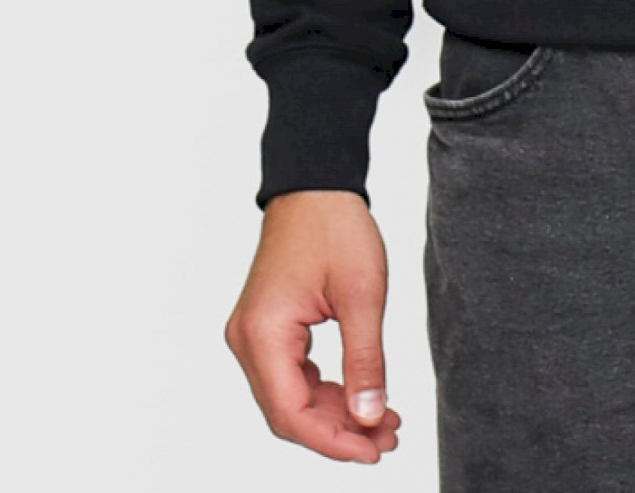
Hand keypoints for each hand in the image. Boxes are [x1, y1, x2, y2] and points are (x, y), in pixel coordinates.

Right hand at [225, 189, 401, 464]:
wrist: (315, 183)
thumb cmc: (335, 227)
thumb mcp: (362, 295)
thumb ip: (365, 361)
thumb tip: (369, 418)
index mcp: (263, 332)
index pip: (290, 414)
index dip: (333, 442)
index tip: (374, 450)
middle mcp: (247, 339)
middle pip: (287, 413)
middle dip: (338, 432)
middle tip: (387, 436)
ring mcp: (252, 334)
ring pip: (290, 399)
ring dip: (333, 415)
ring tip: (382, 420)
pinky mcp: (265, 328)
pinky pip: (290, 377)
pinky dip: (323, 393)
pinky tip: (358, 396)